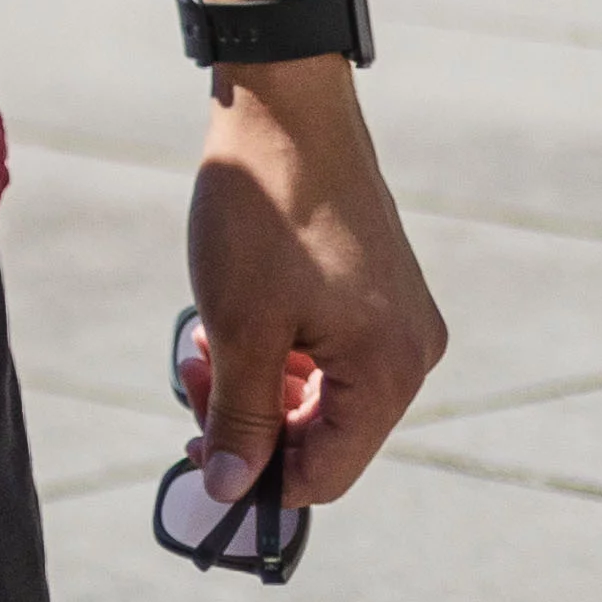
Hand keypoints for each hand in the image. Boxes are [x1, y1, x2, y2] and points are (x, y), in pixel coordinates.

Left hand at [184, 67, 443, 507]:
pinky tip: (227, 320)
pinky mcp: (377, 292)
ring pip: (319, 392)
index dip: (259, 479)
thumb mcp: (238, 327)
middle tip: (191, 378)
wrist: (284, 111)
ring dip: (255, 382)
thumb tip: (231, 491)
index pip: (327, 473)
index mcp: (389, 373)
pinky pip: (326, 351)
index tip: (196, 453)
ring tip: (203, 342)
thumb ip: (239, 416)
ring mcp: (398, 320)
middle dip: (250, 418)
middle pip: (324, 434)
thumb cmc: (263, 216)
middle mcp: (410, 354)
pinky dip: (275, 349)